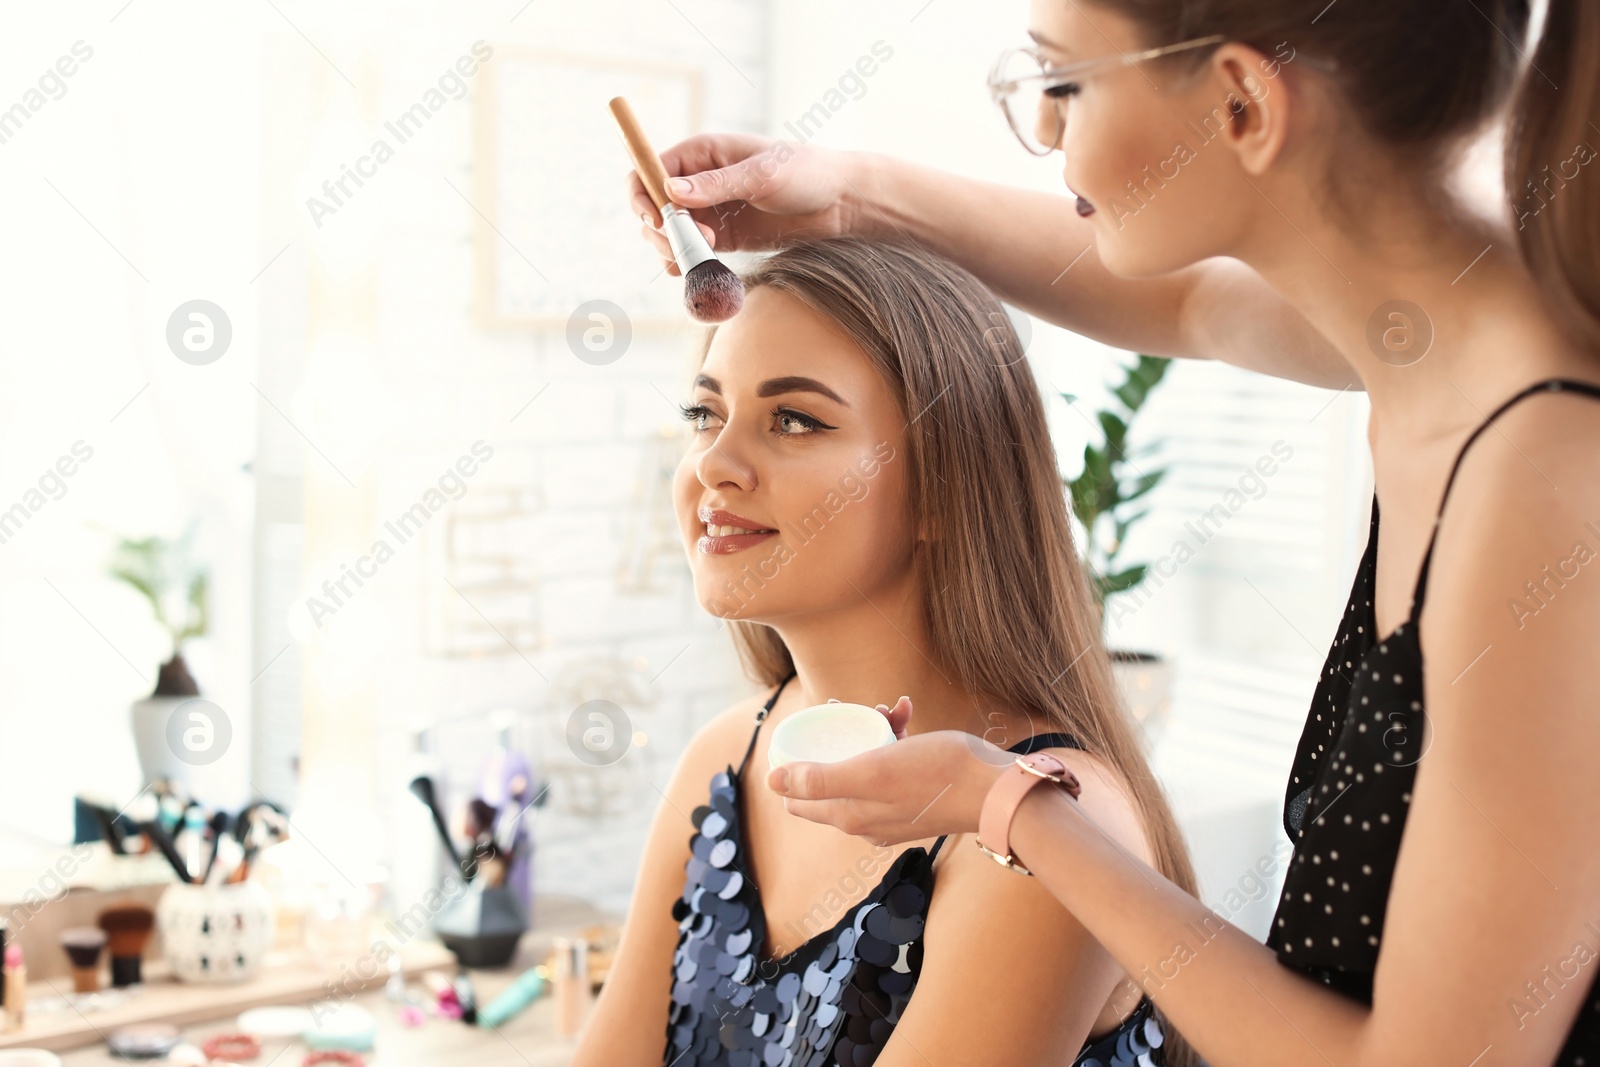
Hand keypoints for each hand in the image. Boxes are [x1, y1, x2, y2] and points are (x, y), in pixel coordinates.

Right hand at [627, 133, 860, 275]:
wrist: (840, 202)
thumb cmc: (805, 173)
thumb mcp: (761, 174)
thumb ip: (716, 185)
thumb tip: (670, 190)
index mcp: (701, 153)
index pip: (650, 170)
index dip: (644, 196)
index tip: (660, 221)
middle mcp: (699, 181)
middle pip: (653, 206)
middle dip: (661, 230)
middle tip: (689, 247)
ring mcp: (710, 210)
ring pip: (669, 233)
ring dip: (673, 250)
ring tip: (697, 261)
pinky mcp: (724, 237)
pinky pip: (692, 251)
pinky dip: (688, 263)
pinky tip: (696, 271)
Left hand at [768, 698, 1005, 844]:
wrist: (995, 789)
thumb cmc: (936, 775)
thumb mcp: (871, 771)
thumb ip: (820, 780)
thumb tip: (771, 781)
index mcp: (848, 815)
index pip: (798, 797)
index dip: (795, 762)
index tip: (809, 729)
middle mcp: (865, 819)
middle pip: (832, 774)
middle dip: (838, 738)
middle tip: (854, 710)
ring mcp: (891, 810)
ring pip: (863, 764)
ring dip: (870, 731)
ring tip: (889, 709)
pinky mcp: (915, 797)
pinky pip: (892, 764)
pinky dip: (894, 738)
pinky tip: (906, 713)